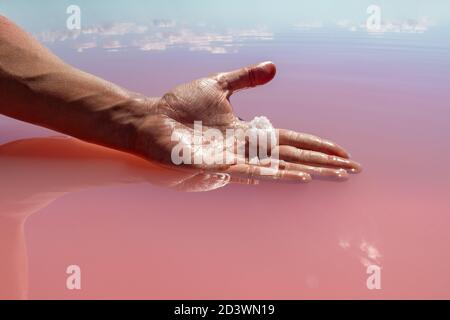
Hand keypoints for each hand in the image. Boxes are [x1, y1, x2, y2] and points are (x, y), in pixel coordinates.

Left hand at [134, 62, 360, 182]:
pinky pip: (241, 170)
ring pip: (271, 166)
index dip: (316, 144)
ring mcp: (228, 157)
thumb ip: (246, 79)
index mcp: (246, 133)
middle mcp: (242, 149)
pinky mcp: (209, 162)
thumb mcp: (219, 85)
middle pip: (289, 155)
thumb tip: (274, 67)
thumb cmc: (180, 106)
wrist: (150, 118)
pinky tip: (284, 176)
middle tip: (351, 169)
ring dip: (299, 170)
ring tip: (326, 175)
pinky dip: (264, 173)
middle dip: (320, 162)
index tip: (341, 151)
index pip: (289, 139)